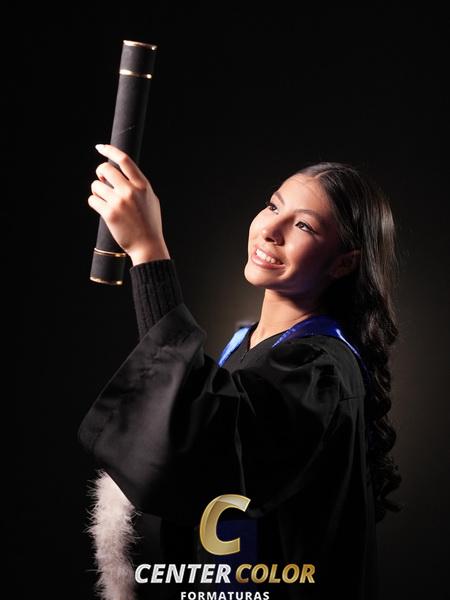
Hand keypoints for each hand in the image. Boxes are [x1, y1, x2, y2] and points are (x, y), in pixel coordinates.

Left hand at [88, 144, 169, 264]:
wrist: (148, 245)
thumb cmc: (150, 224)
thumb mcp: (151, 199)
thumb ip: (139, 185)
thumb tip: (124, 172)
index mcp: (143, 185)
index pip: (124, 160)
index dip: (110, 150)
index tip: (101, 147)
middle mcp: (130, 191)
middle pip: (105, 169)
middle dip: (100, 172)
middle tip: (102, 180)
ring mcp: (119, 202)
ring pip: (96, 185)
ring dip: (97, 191)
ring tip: (106, 200)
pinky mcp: (109, 214)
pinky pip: (92, 200)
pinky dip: (94, 202)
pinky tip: (102, 209)